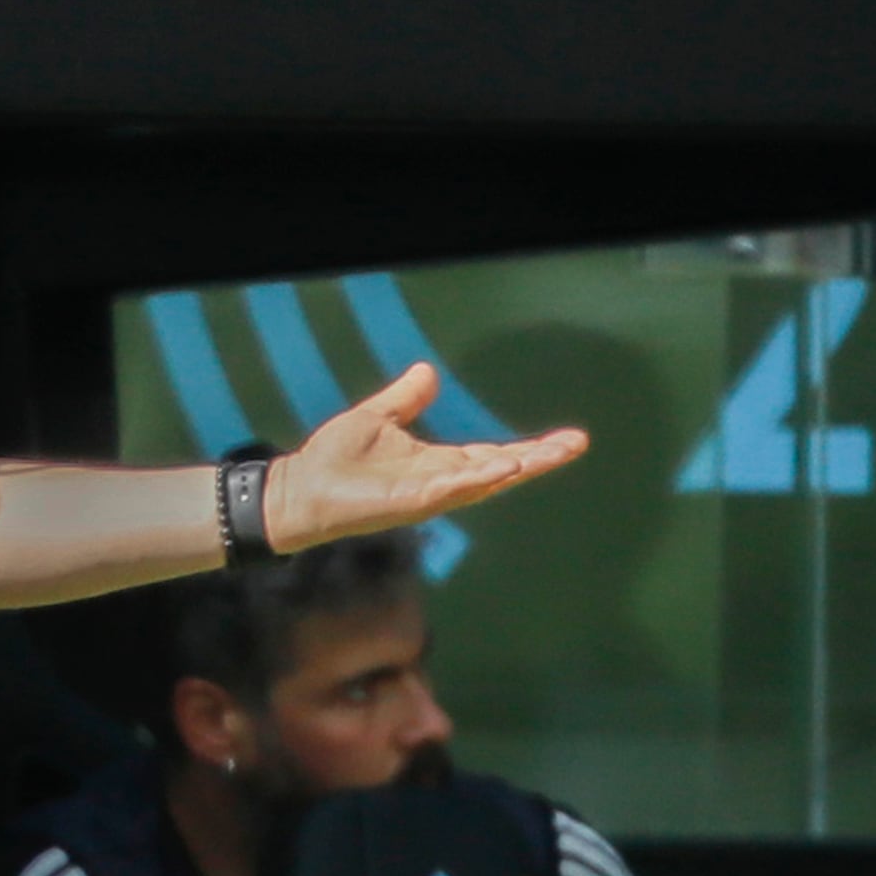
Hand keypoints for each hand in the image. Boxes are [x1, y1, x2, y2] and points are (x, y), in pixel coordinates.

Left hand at [260, 362, 586, 550]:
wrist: (297, 489)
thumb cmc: (332, 461)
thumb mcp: (376, 418)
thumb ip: (404, 399)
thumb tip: (429, 372)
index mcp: (437, 464)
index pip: (492, 454)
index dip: (528, 448)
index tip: (565, 440)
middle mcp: (440, 482)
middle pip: (500, 470)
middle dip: (539, 458)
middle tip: (577, 444)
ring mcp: (428, 495)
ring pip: (484, 482)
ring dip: (519, 468)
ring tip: (555, 453)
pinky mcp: (410, 503)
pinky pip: (451, 490)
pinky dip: (478, 479)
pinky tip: (504, 469)